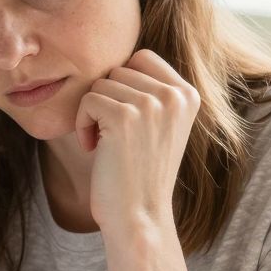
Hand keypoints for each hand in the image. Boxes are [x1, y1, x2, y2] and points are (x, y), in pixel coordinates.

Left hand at [74, 49, 198, 240]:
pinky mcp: (124, 117)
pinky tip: (94, 148)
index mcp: (188, 94)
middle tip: (113, 136)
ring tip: (106, 144)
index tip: (125, 120)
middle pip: (118, 70)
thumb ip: (152, 91)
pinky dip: (82, 124)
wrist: (139, 217)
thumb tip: (122, 53)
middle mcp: (175, 95)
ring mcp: (151, 104)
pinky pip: (87, 100)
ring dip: (93, 113)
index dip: (123, 86)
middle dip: (107, 101)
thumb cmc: (140, 174)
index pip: (142, 58)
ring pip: (100, 83)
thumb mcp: (160, 126)